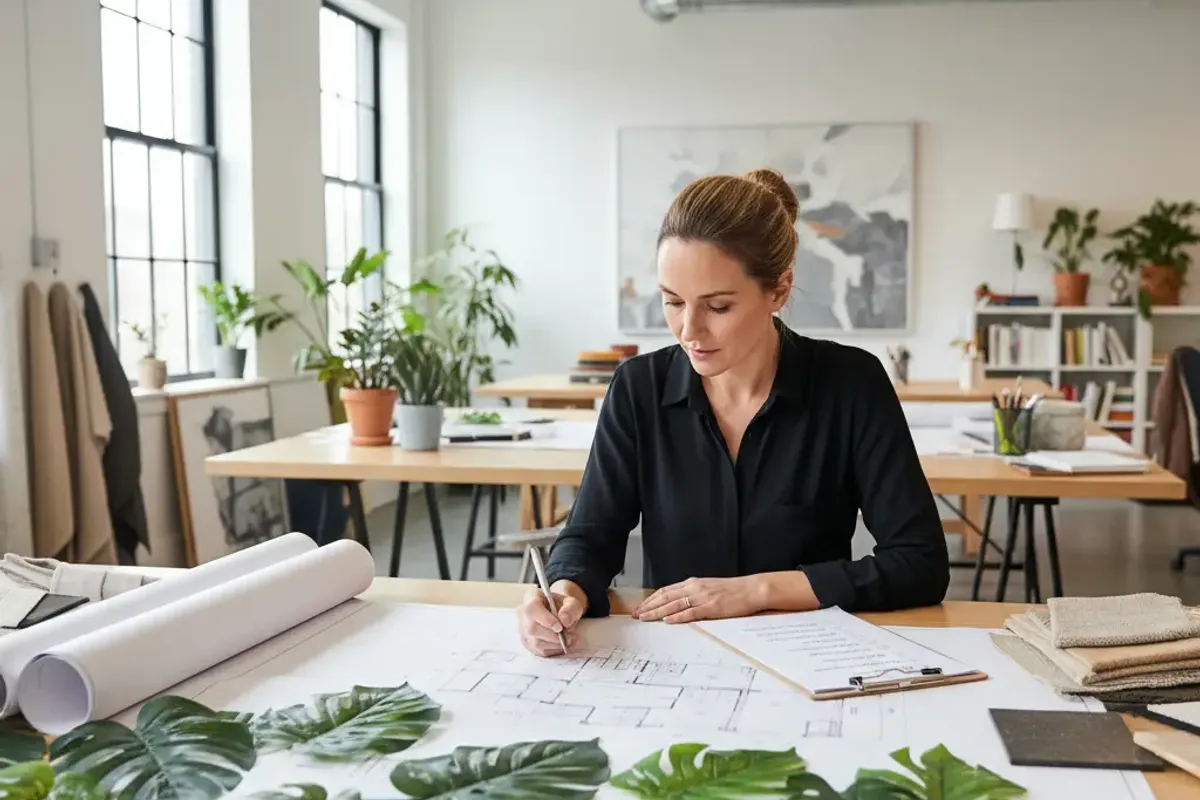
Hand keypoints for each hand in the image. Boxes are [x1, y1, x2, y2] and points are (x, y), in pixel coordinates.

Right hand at [517, 579, 586, 656]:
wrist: (557, 613)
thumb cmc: (562, 606)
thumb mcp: (571, 602)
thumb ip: (571, 608)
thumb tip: (565, 621)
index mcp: (531, 598)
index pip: (532, 609)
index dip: (546, 620)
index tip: (560, 627)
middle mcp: (522, 614)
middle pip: (532, 629)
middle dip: (553, 636)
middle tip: (570, 637)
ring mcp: (523, 630)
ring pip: (535, 643)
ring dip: (555, 644)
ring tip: (569, 640)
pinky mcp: (527, 643)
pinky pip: (539, 651)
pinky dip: (553, 650)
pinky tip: (561, 644)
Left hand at [632, 576, 767, 622]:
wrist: (751, 589)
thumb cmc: (732, 591)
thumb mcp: (708, 588)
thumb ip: (693, 593)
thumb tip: (678, 603)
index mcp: (692, 583)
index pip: (665, 591)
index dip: (651, 599)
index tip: (640, 607)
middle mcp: (694, 588)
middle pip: (665, 597)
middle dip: (648, 606)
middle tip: (635, 614)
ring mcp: (702, 597)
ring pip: (674, 604)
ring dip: (657, 612)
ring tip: (645, 617)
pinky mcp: (712, 607)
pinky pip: (691, 612)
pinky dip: (678, 616)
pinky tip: (668, 620)